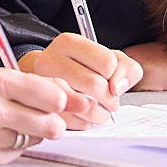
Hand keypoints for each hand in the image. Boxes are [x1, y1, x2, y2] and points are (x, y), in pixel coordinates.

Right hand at [0, 60, 72, 165]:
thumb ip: (33, 87)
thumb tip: (71, 100)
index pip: (50, 96)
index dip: (61, 101)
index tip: (59, 101)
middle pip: (50, 124)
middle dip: (55, 122)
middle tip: (48, 117)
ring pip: (36, 139)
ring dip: (33, 132)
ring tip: (13, 122)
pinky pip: (19, 152)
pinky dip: (16, 144)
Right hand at [20, 35, 142, 128]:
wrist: (45, 80)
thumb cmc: (80, 69)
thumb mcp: (106, 59)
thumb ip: (125, 68)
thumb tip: (117, 87)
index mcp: (68, 43)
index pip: (108, 63)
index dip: (114, 74)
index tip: (108, 77)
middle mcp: (50, 60)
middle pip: (97, 85)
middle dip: (110, 98)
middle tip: (108, 99)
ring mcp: (42, 87)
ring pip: (86, 108)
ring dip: (100, 114)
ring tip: (98, 108)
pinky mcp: (41, 110)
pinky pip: (75, 124)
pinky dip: (86, 123)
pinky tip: (83, 115)